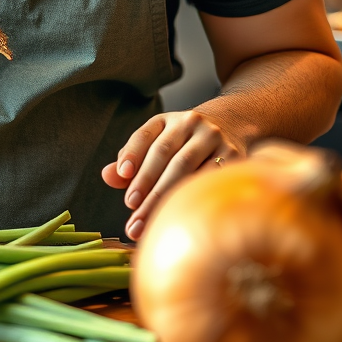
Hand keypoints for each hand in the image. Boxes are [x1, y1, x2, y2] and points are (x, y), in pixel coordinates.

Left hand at [101, 110, 245, 240]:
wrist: (230, 127)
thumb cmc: (183, 145)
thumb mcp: (158, 143)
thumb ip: (132, 160)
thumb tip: (107, 176)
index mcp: (166, 120)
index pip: (144, 135)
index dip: (132, 154)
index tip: (122, 175)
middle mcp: (190, 123)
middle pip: (163, 153)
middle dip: (145, 184)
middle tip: (131, 211)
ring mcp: (213, 138)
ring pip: (184, 166)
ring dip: (164, 196)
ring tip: (146, 221)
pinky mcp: (234, 155)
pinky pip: (209, 177)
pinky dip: (192, 196)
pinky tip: (180, 214)